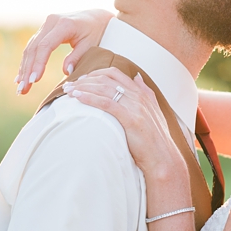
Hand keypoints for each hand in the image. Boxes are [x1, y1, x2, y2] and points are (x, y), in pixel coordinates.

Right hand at [15, 8, 113, 93]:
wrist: (96, 17)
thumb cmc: (97, 32)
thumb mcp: (92, 44)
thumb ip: (78, 57)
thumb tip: (66, 72)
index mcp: (64, 24)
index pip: (45, 46)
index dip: (38, 64)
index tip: (34, 80)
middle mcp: (51, 22)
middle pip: (34, 48)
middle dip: (27, 70)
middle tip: (23, 89)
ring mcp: (46, 25)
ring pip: (30, 48)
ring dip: (24, 68)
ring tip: (21, 87)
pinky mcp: (44, 30)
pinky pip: (33, 47)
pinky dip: (27, 62)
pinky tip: (22, 76)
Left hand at [62, 67, 183, 177]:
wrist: (163, 157)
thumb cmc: (155, 138)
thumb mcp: (154, 111)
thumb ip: (145, 92)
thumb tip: (137, 76)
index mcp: (142, 93)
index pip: (115, 74)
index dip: (96, 74)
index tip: (83, 79)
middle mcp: (139, 96)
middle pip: (106, 79)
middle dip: (85, 80)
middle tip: (70, 84)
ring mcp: (135, 107)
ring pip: (104, 89)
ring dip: (83, 87)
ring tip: (68, 91)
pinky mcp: (130, 118)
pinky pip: (106, 103)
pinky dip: (89, 98)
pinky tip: (77, 97)